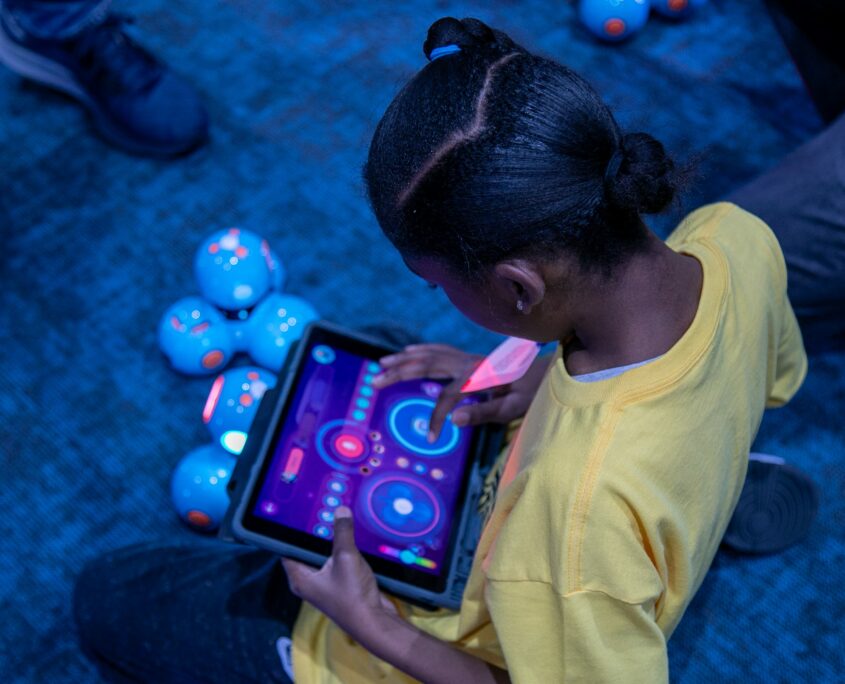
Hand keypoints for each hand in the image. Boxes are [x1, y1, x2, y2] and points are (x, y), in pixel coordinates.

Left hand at [281, 507, 396, 636]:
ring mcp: (325, 583)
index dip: (291, 530)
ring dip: (332, 541)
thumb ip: (342, 532)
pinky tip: (352, 537)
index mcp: (300, 578)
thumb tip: (341, 511)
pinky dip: (343, 550)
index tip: (298, 512)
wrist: (373, 621)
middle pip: (307, 549)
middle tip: (323, 509)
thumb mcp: (346, 557)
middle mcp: (309, 581)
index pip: (288, 548)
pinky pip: (338, 561)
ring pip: (325, 554)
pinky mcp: (340, 584)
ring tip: (337, 518)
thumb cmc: (352, 596)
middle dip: (316, 532)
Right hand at [373, 344, 551, 440]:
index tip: (433, 437)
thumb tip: (453, 419)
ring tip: (382, 364)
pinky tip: (409, 353)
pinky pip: (440, 351)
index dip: (437, 417)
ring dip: (404, 359)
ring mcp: (469, 358)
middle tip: (374, 381)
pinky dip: (421, 351)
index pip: (447, 397)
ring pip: (430, 355)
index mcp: (478, 377)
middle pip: (427, 365)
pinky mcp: (471, 358)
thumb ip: (483, 413)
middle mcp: (469, 363)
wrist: (549, 370)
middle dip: (399, 373)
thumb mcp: (514, 407)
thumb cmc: (534, 391)